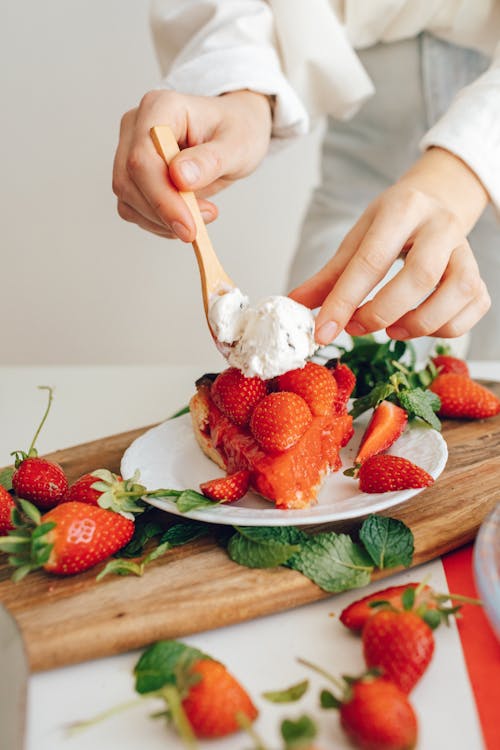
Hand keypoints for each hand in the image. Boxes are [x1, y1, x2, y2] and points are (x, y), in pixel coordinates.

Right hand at [112, 89, 271, 240]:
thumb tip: (180, 177)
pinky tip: (184, 217)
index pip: (143, 158)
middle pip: (129, 180)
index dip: (162, 198)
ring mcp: (130, 149)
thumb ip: (210, 160)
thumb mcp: (238, 144)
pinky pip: (133, 208)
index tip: (189, 226)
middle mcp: (137, 126)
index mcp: (161, 108)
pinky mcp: (133, 174)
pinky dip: (158, 222)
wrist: (234, 133)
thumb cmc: (237, 130)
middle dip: (163, 213)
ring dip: (161, 221)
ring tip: (200, 216)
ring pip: (128, 199)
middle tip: (199, 228)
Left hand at [290, 148, 490, 343]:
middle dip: (383, 312)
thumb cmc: (393, 223)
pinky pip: (475, 306)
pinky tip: (422, 326)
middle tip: (357, 327)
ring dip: (421, 323)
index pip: (371, 260)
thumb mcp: (358, 237)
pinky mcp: (478, 272)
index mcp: (401, 210)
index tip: (323, 331)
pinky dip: (448, 327)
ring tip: (392, 330)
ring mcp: (466, 249)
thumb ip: (329, 276)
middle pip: (420, 276)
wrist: (437, 200)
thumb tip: (295, 306)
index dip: (344, 301)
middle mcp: (440, 226)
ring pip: (457, 292)